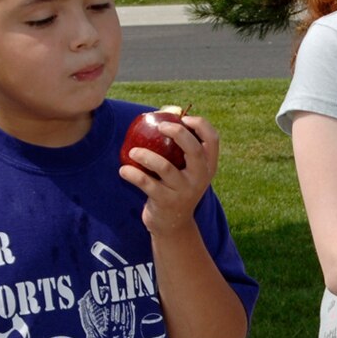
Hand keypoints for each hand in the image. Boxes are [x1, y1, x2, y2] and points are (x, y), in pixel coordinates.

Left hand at [122, 112, 218, 236]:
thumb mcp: (186, 170)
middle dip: (177, 133)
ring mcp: (184, 190)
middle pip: (193, 149)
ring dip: (145, 155)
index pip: (212, 139)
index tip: (183, 119)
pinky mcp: (166, 201)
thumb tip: (164, 112)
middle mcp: (200, 177)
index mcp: (208, 165)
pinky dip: (132, 174)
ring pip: (165, 167)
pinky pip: (146, 183)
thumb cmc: (176, 187)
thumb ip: (180, 147)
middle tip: (160, 126)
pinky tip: (124, 169)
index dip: (199, 124)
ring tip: (133, 151)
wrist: (173, 224)